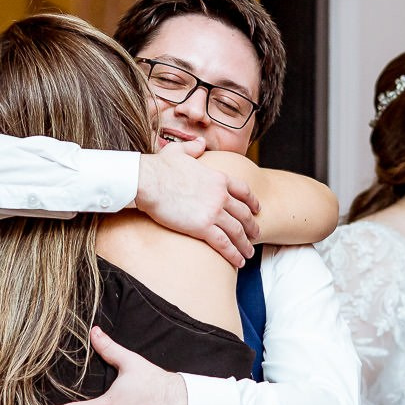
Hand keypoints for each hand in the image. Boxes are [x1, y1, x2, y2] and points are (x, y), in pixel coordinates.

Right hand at [133, 144, 258, 267]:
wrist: (148, 181)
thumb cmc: (159, 167)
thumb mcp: (180, 151)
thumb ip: (193, 148)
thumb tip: (200, 143)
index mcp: (218, 178)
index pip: (243, 191)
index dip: (252, 202)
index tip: (256, 209)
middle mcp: (220, 195)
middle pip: (244, 214)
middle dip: (252, 226)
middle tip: (256, 235)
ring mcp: (213, 212)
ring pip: (237, 231)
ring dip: (245, 244)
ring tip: (248, 253)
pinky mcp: (203, 227)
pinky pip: (224, 244)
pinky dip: (234, 254)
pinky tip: (238, 261)